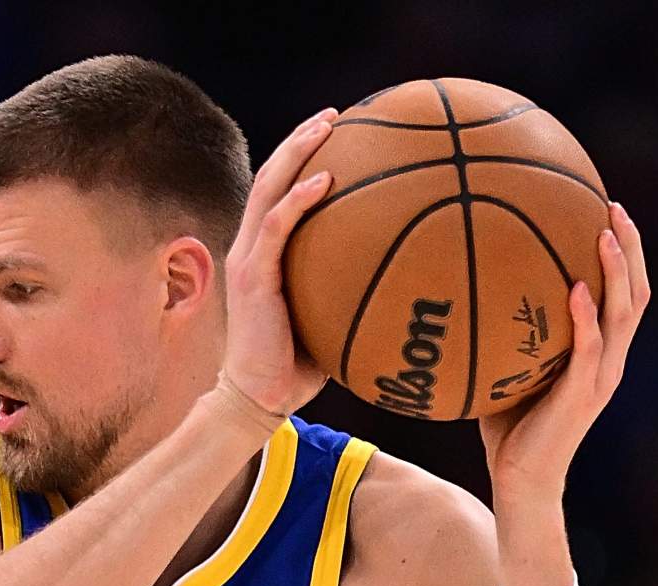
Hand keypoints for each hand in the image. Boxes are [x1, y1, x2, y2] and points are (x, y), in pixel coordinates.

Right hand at [222, 108, 338, 414]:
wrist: (259, 399)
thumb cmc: (298, 367)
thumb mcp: (329, 320)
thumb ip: (351, 293)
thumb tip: (409, 282)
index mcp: (265, 253)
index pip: (279, 193)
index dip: (302, 158)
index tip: (338, 134)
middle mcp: (251, 246)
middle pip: (271, 176)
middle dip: (301, 140)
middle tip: (335, 115)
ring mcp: (247, 258)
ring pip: (268, 189)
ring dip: (297, 153)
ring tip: (327, 126)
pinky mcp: (252, 277)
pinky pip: (276, 227)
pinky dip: (298, 200)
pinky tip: (326, 181)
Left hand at [479, 202, 650, 503]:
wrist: (520, 480)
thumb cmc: (508, 425)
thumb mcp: (508, 367)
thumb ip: (504, 332)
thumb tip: (462, 285)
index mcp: (600, 353)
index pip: (625, 294)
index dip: (625, 253)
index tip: (608, 209)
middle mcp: (609, 361)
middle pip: (636, 294)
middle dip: (630, 247)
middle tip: (612, 205)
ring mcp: (600, 378)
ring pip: (624, 315)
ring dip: (618, 271)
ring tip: (605, 231)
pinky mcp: (581, 396)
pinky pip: (588, 350)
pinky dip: (587, 318)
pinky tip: (577, 288)